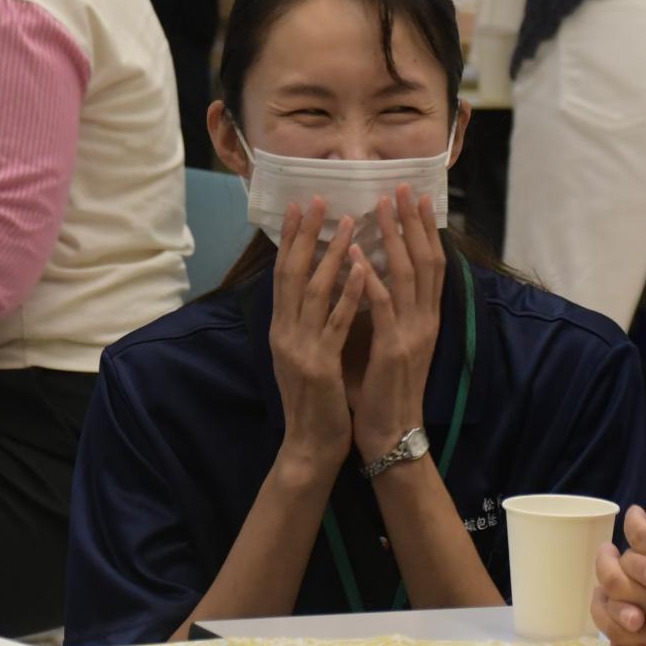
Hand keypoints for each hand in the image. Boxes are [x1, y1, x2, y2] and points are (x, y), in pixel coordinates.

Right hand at [269, 199, 368, 478]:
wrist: (308, 447)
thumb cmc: (314, 402)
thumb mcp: (305, 354)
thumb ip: (308, 322)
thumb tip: (320, 285)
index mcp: (282, 329)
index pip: (283, 274)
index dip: (291, 239)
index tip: (301, 206)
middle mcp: (285, 332)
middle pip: (292, 273)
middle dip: (305, 234)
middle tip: (318, 198)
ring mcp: (300, 348)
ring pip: (314, 290)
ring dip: (333, 253)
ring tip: (349, 221)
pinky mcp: (321, 366)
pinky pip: (336, 322)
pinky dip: (350, 292)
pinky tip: (364, 269)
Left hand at [349, 186, 443, 461]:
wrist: (392, 433)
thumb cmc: (386, 389)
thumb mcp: (395, 342)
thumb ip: (391, 310)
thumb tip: (376, 274)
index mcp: (426, 318)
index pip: (432, 263)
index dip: (425, 229)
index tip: (417, 196)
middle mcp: (425, 320)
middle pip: (425, 259)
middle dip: (413, 221)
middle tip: (402, 186)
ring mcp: (412, 333)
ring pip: (406, 275)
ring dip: (393, 237)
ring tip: (377, 206)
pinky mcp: (392, 349)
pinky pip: (382, 305)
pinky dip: (370, 276)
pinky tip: (356, 253)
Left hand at [591, 504, 645, 645]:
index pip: (640, 543)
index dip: (633, 522)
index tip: (636, 513)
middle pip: (618, 584)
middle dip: (606, 560)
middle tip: (608, 549)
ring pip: (616, 625)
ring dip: (604, 602)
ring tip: (607, 585)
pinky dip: (619, 645)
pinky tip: (624, 622)